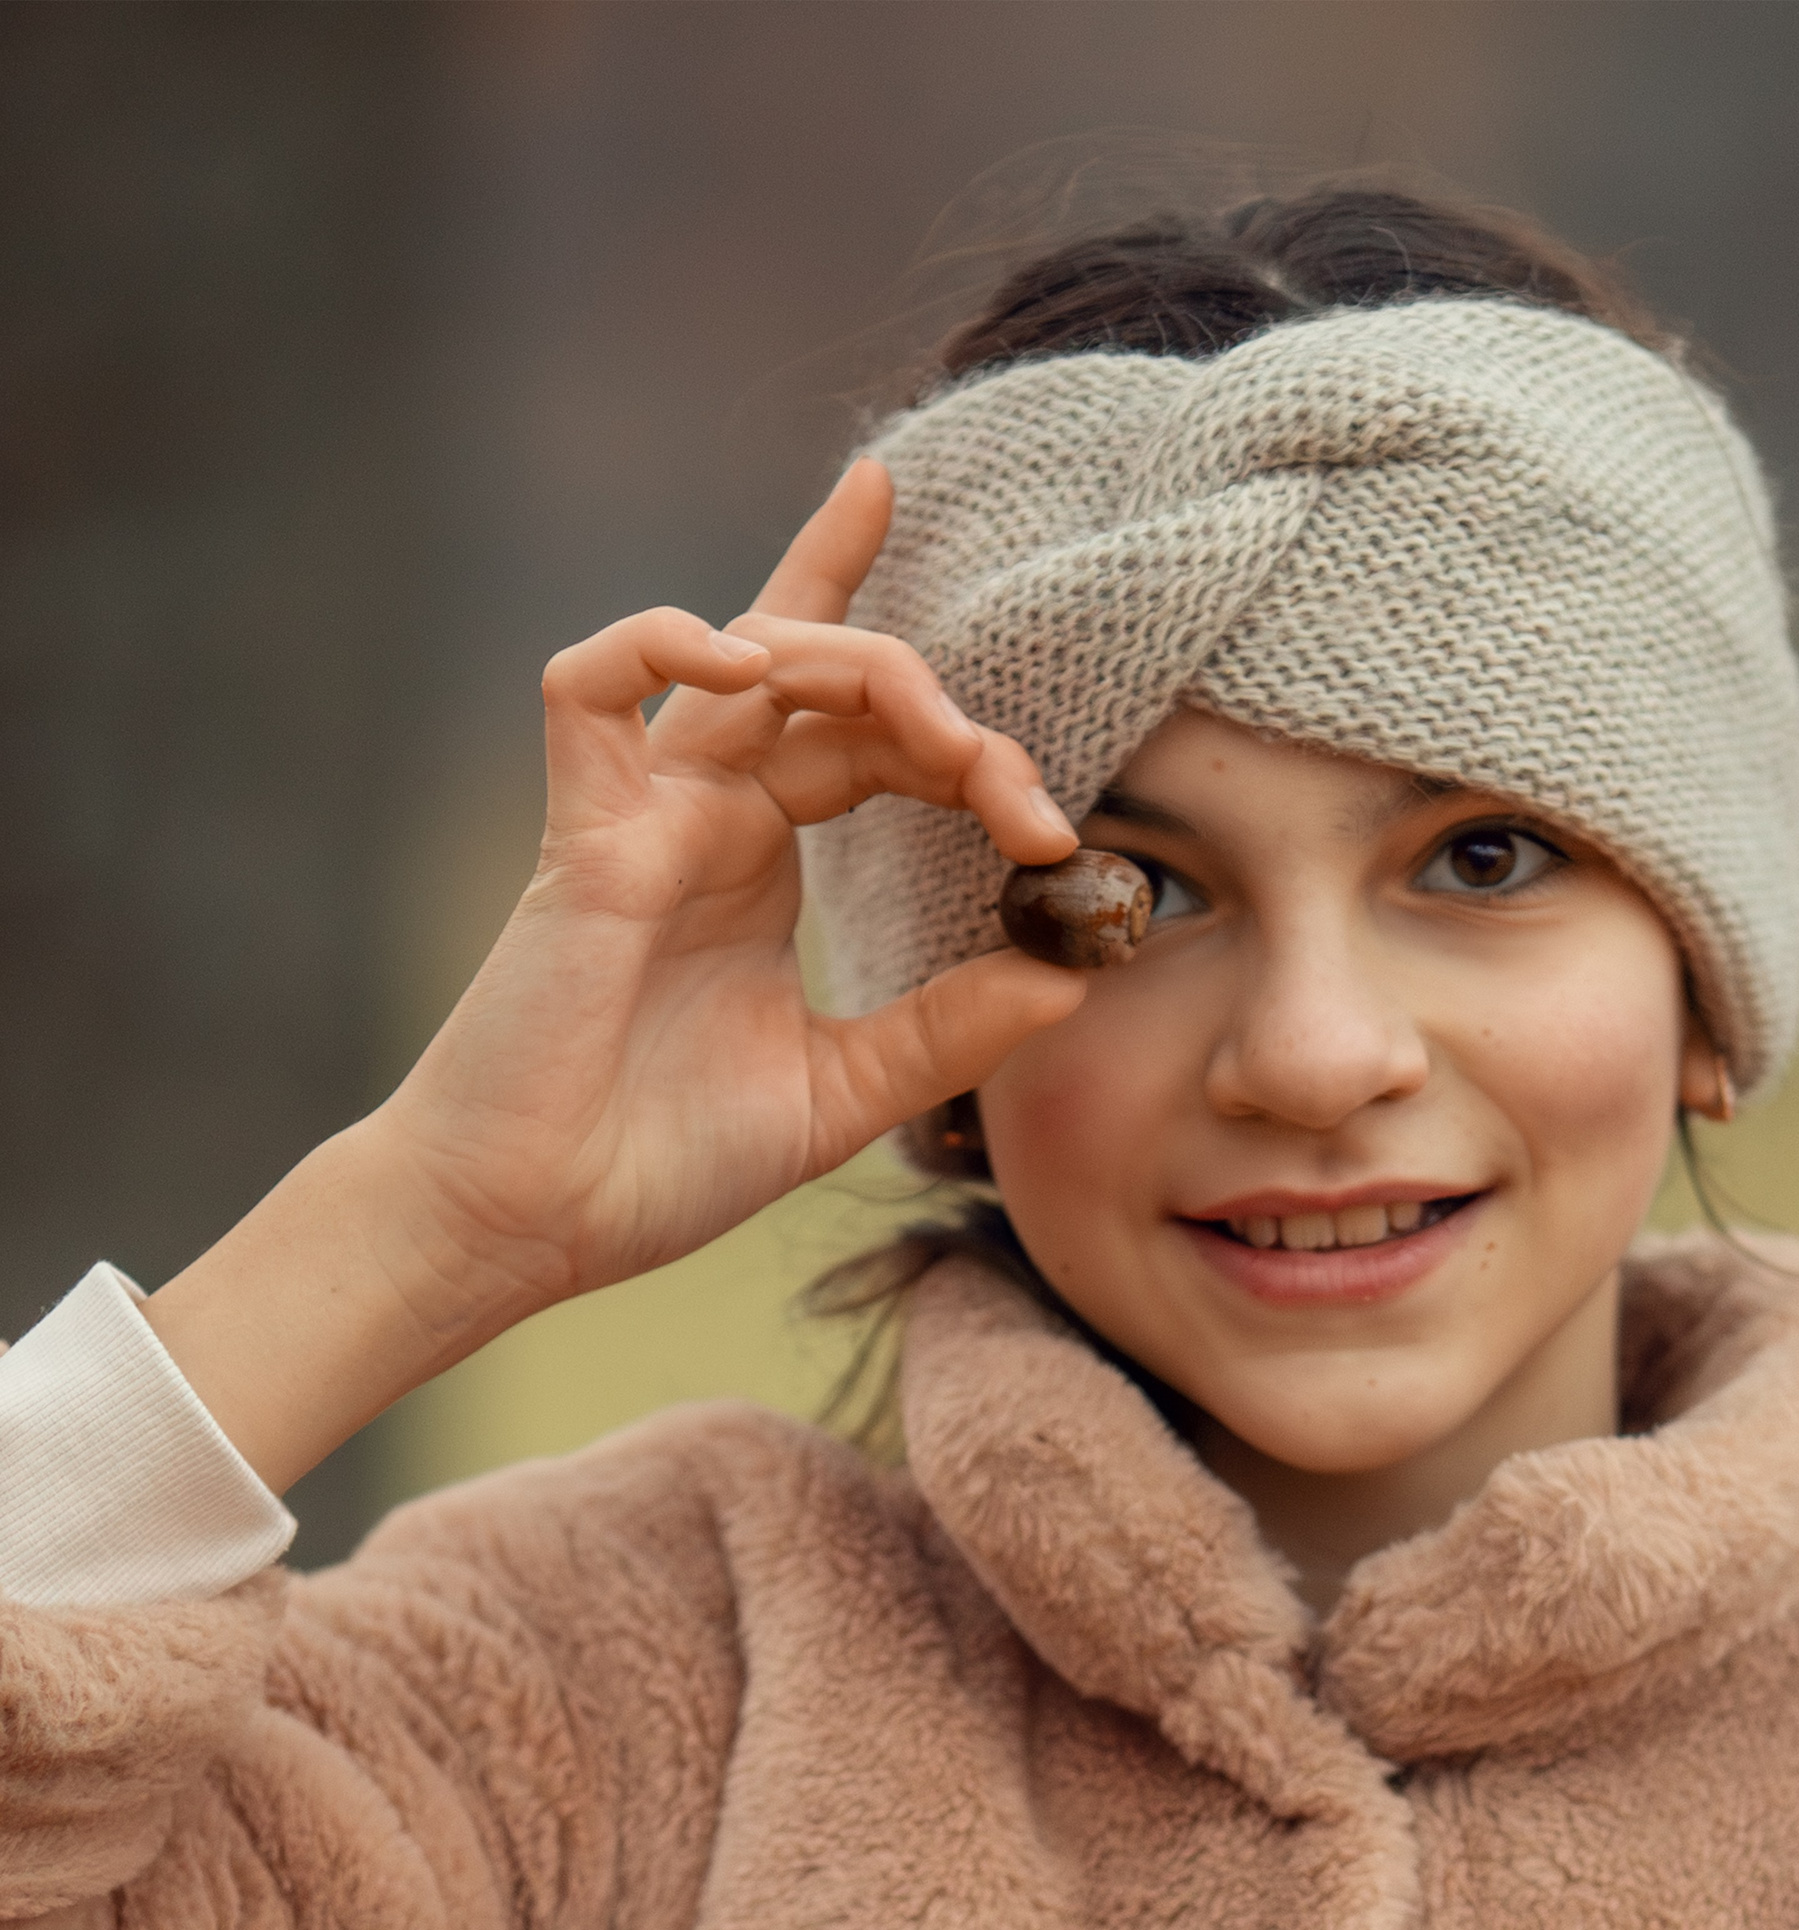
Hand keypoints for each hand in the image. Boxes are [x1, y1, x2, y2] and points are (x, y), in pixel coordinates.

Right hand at [379, 456, 1085, 1322]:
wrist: (537, 1226)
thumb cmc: (660, 1160)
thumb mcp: (843, 1092)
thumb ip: (949, 1030)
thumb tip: (1070, 978)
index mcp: (766, 862)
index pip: (872, 734)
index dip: (977, 755)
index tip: (1058, 840)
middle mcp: (710, 817)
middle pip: (831, 682)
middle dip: (943, 714)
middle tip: (1022, 795)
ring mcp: (644, 818)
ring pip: (746, 660)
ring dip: (858, 663)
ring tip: (944, 738)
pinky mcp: (582, 841)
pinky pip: (588, 691)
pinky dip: (658, 642)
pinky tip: (750, 662)